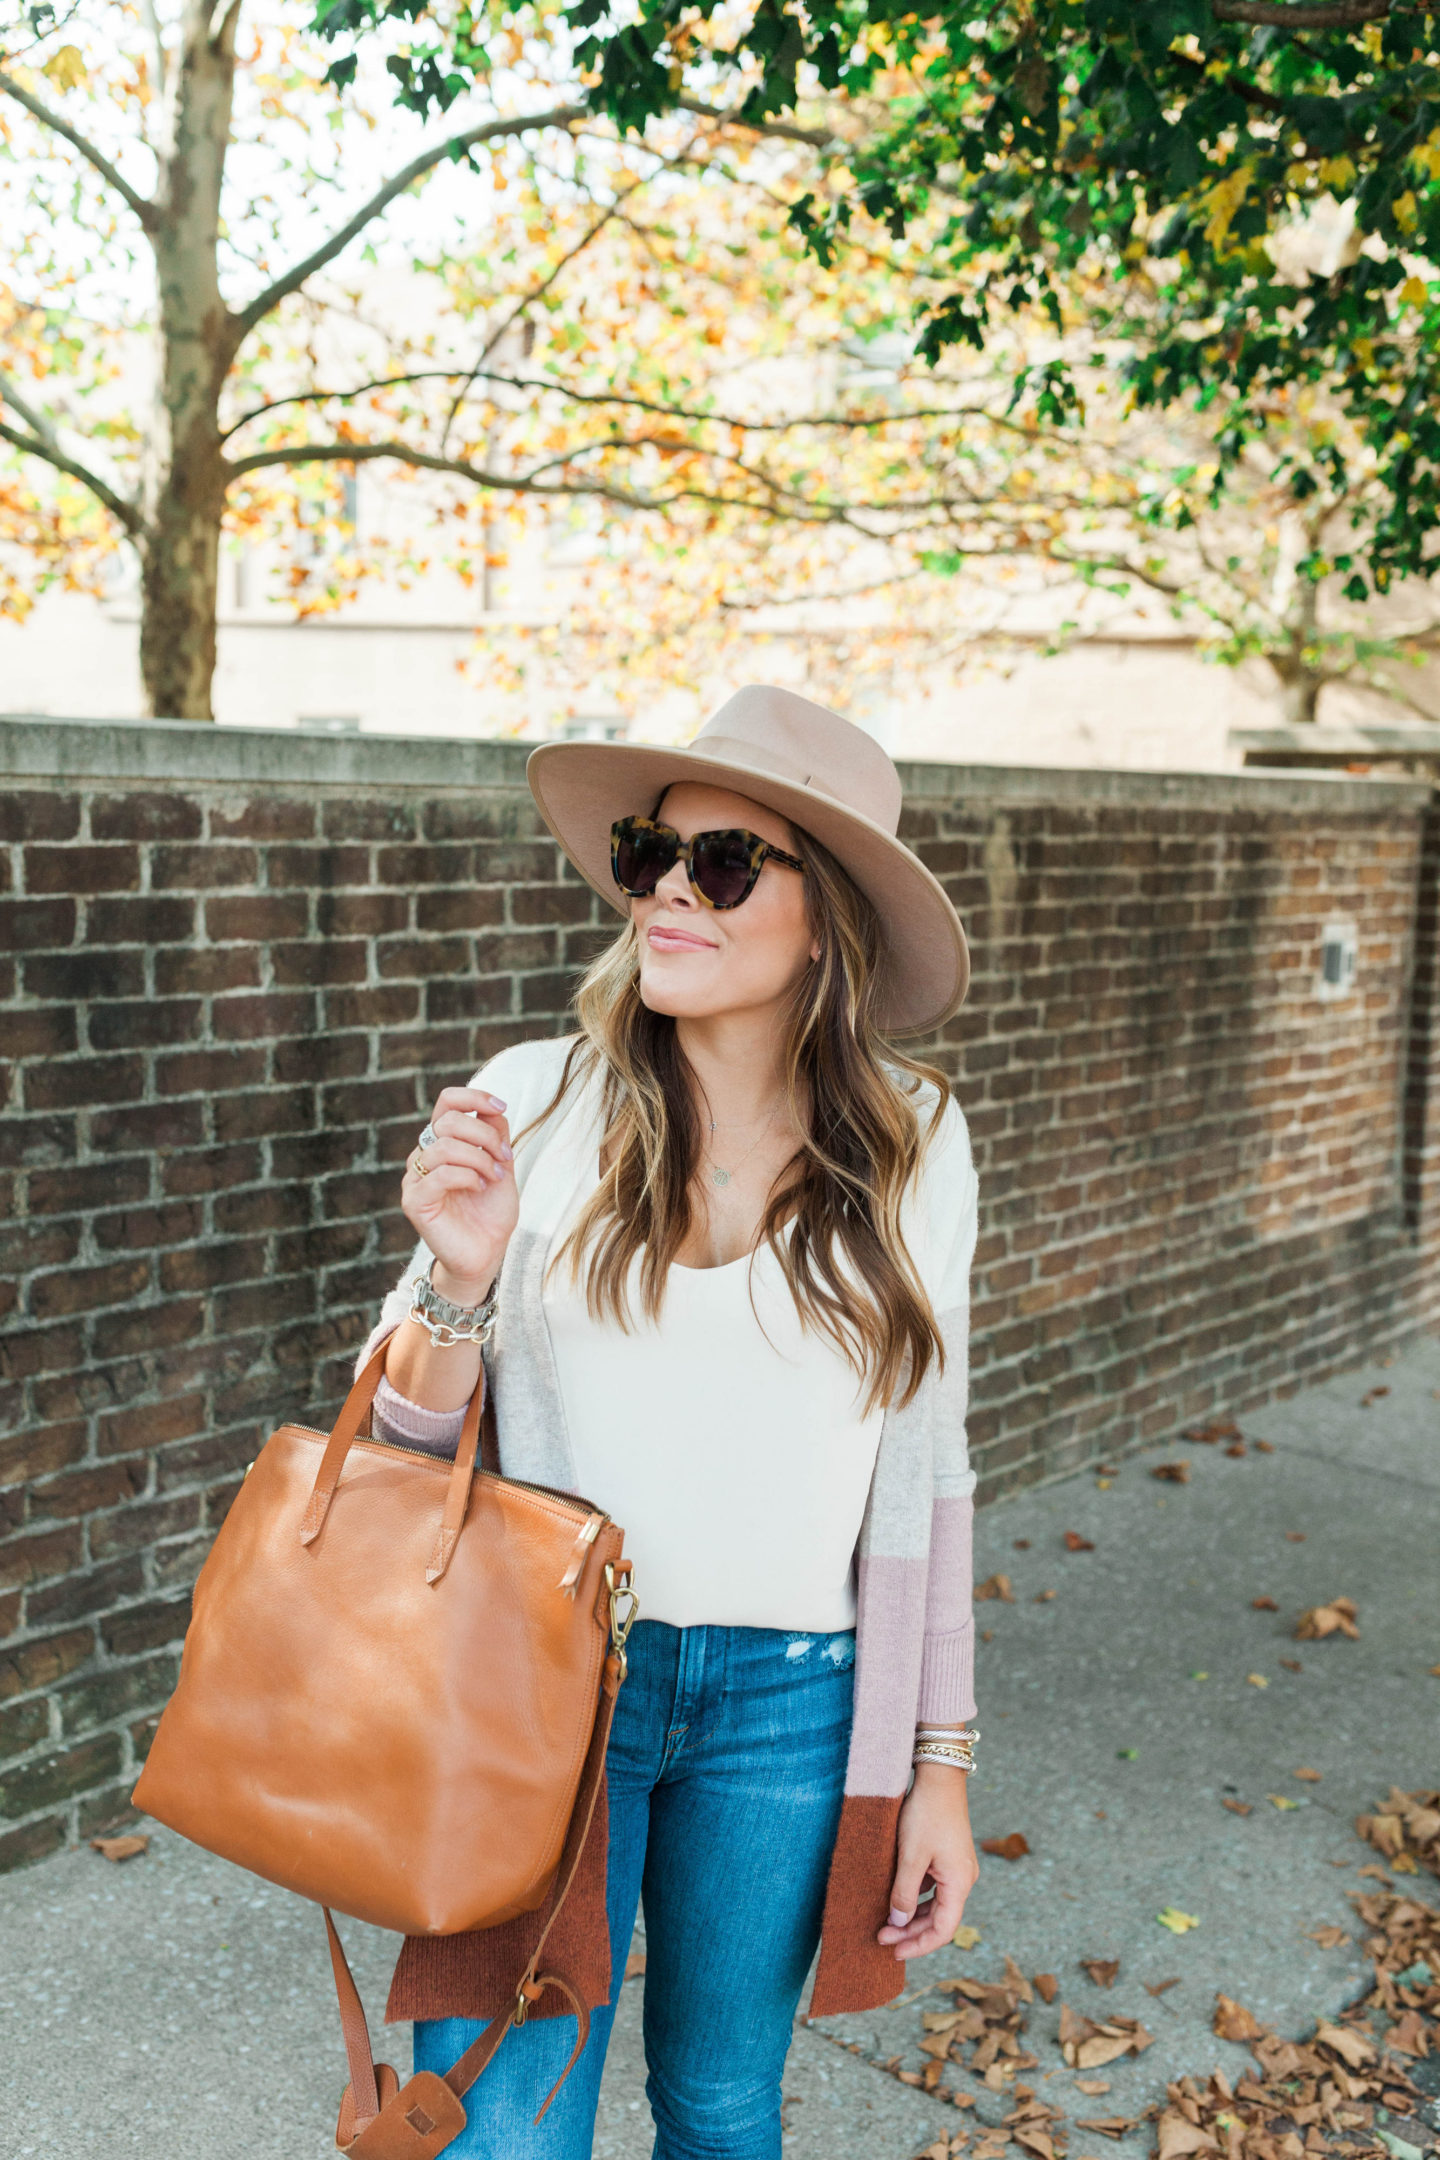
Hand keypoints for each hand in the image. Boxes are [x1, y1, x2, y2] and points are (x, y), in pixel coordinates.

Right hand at [402, 1085, 517, 1294]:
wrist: (486, 1254)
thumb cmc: (490, 1212)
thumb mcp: (501, 1166)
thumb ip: (496, 1136)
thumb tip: (493, 1105)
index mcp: (443, 1143)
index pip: (447, 1102)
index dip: (473, 1096)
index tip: (501, 1106)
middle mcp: (424, 1156)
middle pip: (448, 1120)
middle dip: (485, 1134)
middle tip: (505, 1158)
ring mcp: (415, 1178)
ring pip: (445, 1146)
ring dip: (480, 1159)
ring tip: (496, 1178)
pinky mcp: (414, 1201)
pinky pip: (440, 1174)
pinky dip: (467, 1176)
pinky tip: (480, 1188)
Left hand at [878, 1762, 978, 1959]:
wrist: (939, 1776)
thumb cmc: (926, 1814)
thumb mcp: (910, 1856)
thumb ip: (904, 1893)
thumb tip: (898, 1924)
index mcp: (959, 1883)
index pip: (943, 1930)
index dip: (919, 1945)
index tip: (895, 1953)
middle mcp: (963, 1879)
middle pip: (939, 1919)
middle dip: (911, 1932)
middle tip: (882, 1938)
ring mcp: (957, 1868)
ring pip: (936, 1904)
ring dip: (912, 1916)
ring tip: (886, 1924)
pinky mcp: (949, 1857)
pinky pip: (934, 1888)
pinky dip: (916, 1898)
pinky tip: (896, 1898)